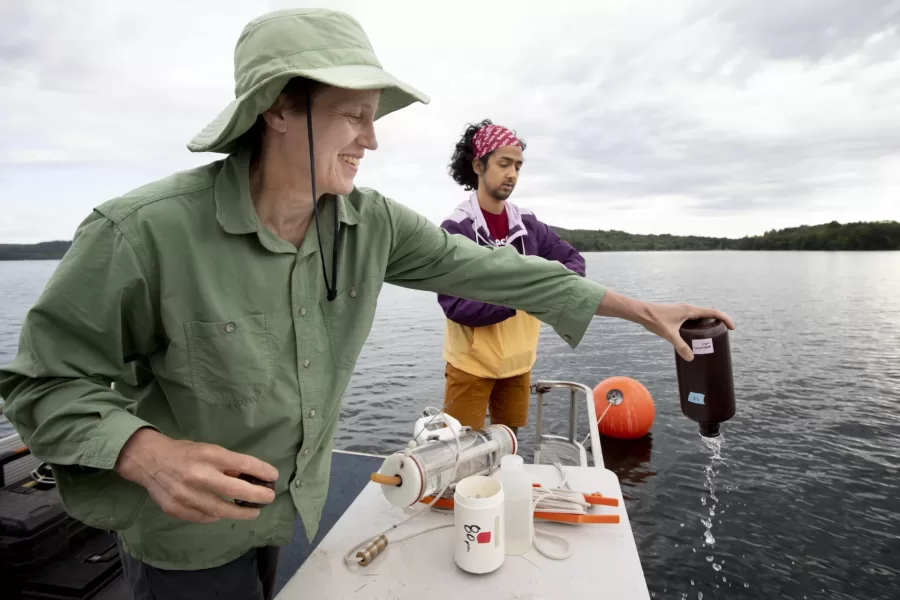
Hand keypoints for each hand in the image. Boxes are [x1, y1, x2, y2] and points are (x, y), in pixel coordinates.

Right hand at [114, 428, 278, 523]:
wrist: (148, 460)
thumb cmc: (185, 452)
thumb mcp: (208, 449)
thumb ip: (227, 464)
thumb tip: (250, 478)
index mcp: (208, 455)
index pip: (242, 464)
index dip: (261, 471)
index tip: (273, 476)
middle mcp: (198, 475)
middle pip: (235, 490)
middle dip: (257, 496)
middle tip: (268, 498)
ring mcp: (185, 494)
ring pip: (220, 510)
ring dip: (241, 512)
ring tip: (253, 512)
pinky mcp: (175, 508)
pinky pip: (203, 517)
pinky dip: (217, 516)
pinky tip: (224, 514)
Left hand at [595, 290, 734, 360]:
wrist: (641, 311)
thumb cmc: (655, 320)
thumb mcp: (669, 335)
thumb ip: (680, 346)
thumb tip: (691, 358)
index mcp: (690, 310)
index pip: (713, 312)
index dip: (725, 318)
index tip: (732, 328)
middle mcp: (688, 308)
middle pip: (709, 313)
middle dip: (718, 321)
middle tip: (724, 333)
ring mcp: (683, 309)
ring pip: (700, 315)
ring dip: (708, 322)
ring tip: (712, 335)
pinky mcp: (678, 313)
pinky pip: (693, 317)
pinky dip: (699, 323)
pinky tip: (696, 334)